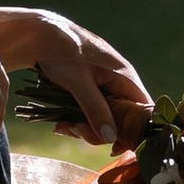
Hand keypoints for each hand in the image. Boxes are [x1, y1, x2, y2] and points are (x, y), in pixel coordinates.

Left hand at [0, 7, 152, 146]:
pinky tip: (61, 123)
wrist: (38, 36)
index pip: (144, 111)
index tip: (114, 147)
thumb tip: (111, 138)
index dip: (135, 132)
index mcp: (125, 77)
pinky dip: (78, 121)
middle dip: (99, 131)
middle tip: (76, 130)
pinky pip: (92, 113)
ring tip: (63, 126)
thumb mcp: (78, 82)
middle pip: (122, 120)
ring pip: (104, 119)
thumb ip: (95, 109)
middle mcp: (120, 83)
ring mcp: (105, 88)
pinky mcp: (91, 91)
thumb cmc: (62, 53)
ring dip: (85, 128)